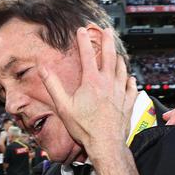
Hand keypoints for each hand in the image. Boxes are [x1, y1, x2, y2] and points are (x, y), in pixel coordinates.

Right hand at [38, 27, 136, 154]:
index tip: (81, 30)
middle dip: (107, 40)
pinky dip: (129, 79)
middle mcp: (108, 83)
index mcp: (92, 81)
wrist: (105, 144)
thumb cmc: (84, 128)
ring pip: (122, 68)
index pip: (87, 54)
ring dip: (119, 57)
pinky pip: (131, 86)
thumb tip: (43, 68)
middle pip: (110, 55)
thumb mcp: (63, 106)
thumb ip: (52, 85)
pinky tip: (129, 78)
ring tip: (117, 52)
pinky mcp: (128, 102)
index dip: (83, 40)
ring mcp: (120, 92)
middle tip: (106, 30)